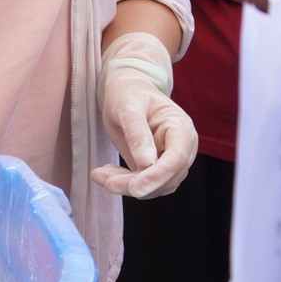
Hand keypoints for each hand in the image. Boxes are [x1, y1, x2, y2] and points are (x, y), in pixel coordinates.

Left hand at [91, 31, 197, 198]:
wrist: (127, 92)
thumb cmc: (129, 94)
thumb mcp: (128, 107)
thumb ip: (137, 133)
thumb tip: (146, 163)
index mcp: (180, 127)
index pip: (176, 159)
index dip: (158, 176)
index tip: (135, 189)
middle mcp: (181, 148)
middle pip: (167, 178)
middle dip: (136, 184)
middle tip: (104, 180)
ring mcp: (171, 160)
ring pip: (155, 187)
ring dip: (126, 186)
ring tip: (99, 174)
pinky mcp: (156, 169)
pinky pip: (144, 184)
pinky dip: (124, 183)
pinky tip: (105, 174)